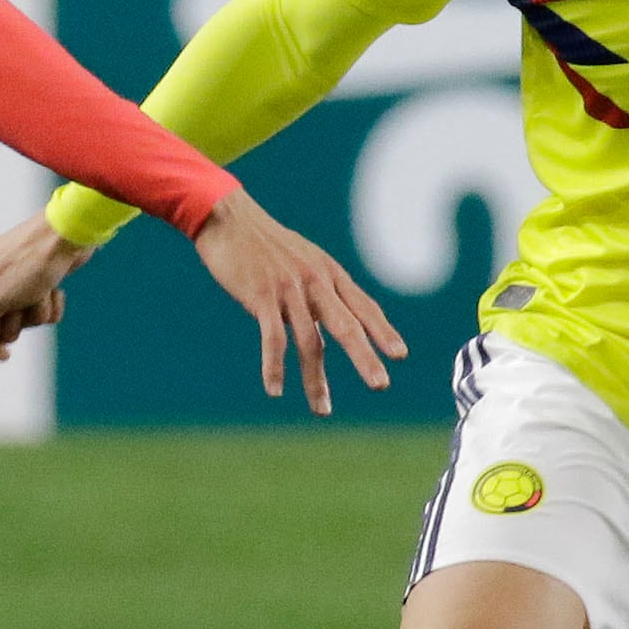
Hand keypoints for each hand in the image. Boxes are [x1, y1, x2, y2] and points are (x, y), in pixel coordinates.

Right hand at [0, 209, 93, 359]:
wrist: (67, 236)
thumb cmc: (27, 264)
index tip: (5, 355)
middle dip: (13, 324)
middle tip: (21, 305)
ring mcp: (11, 281)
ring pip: (20, 320)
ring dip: (35, 313)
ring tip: (41, 291)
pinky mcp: (35, 282)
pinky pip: (39, 310)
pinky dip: (49, 305)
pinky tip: (54, 289)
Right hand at [187, 190, 406, 412]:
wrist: (228, 219)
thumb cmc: (265, 244)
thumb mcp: (304, 259)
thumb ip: (321, 288)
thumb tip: (335, 319)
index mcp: (329, 273)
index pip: (364, 305)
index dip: (383, 330)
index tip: (400, 355)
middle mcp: (315, 281)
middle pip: (346, 326)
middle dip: (365, 357)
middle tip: (381, 385)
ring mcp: (289, 289)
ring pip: (310, 341)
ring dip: (315, 379)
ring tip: (322, 409)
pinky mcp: (261, 296)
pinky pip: (273, 338)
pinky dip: (275, 367)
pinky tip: (276, 390)